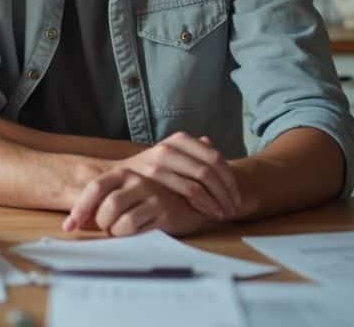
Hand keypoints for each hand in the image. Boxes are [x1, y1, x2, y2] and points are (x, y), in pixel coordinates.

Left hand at [62, 168, 210, 236]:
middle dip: (102, 223)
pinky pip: (138, 230)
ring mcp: (153, 196)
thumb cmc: (150, 196)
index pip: (94, 187)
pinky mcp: (165, 213)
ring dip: (116, 232)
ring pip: (121, 221)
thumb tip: (73, 223)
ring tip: (122, 231)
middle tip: (107, 228)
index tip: (69, 226)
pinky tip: (136, 233)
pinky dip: (129, 237)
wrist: (191, 197)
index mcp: (123, 172)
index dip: (79, 209)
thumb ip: (100, 202)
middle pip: (107, 207)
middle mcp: (137, 180)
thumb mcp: (125, 191)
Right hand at [115, 132, 241, 218]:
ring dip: (217, 201)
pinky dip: (203, 203)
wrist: (117, 179)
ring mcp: (161, 160)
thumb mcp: (171, 155)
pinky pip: (188, 190)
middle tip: (234, 209)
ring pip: (201, 181)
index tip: (236, 197)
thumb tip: (210, 141)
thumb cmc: (149, 171)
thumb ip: (191, 151)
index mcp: (180, 139)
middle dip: (226, 192)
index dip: (229, 179)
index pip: (215, 158)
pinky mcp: (154, 177)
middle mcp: (171, 146)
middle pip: (211, 169)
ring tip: (223, 214)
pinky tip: (208, 213)